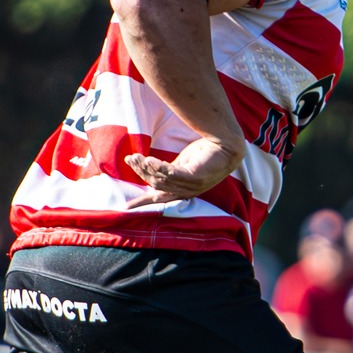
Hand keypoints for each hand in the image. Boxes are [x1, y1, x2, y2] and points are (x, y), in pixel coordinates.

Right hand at [123, 135, 241, 205]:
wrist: (226, 145)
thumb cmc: (205, 154)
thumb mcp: (182, 164)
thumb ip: (167, 170)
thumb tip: (147, 167)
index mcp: (182, 191)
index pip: (159, 199)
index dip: (142, 203)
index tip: (126, 208)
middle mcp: (187, 192)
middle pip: (156, 186)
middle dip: (140, 173)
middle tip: (130, 159)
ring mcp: (192, 186)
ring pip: (162, 180)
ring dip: (146, 168)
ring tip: (136, 157)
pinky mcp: (197, 177)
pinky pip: (173, 174)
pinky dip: (159, 168)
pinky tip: (149, 159)